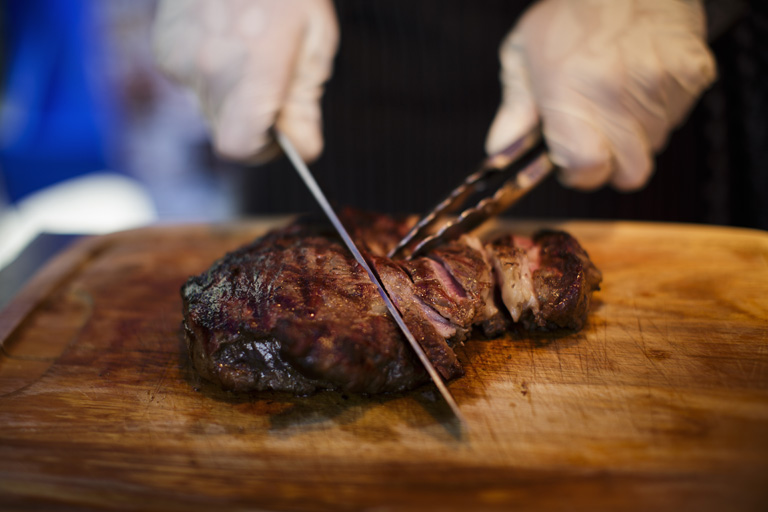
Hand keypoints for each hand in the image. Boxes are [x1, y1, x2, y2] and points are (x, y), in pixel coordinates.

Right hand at [153, 0, 338, 162]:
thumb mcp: (315, 45)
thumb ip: (305, 104)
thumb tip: (303, 150)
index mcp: (252, 72)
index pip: (240, 147)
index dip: (263, 149)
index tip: (280, 134)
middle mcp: (207, 70)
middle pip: (225, 131)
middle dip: (252, 120)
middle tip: (272, 82)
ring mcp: (179, 59)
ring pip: (208, 107)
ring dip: (231, 95)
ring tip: (248, 49)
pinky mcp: (164, 48)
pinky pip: (190, 82)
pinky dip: (209, 72)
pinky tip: (224, 38)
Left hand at [485, 0, 715, 190]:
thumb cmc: (570, 11)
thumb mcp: (522, 54)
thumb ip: (514, 109)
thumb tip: (499, 151)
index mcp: (571, 94)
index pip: (587, 168)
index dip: (579, 173)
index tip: (570, 163)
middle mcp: (617, 95)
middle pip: (630, 171)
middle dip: (610, 164)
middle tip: (595, 139)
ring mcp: (659, 86)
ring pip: (654, 146)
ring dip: (635, 136)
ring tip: (616, 99)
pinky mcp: (691, 75)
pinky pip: (676, 117)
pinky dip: (659, 111)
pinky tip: (640, 83)